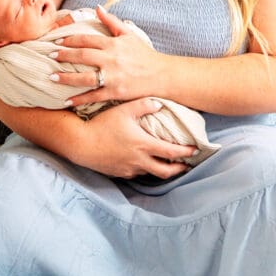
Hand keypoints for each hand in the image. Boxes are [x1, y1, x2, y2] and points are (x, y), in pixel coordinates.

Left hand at [48, 5, 158, 108]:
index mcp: (113, 44)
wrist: (162, 75)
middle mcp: (111, 59)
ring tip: (52, 78)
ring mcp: (113, 77)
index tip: (57, 41)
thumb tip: (97, 7)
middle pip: (82, 56)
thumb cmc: (144, 54)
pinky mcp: (115, 92)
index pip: (87, 39)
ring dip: (66, 78)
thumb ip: (111, 22)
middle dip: (64, 56)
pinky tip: (67, 101)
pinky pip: (94, 96)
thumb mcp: (129, 35)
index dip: (70, 40)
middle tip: (50, 56)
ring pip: (84, 77)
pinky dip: (80, 99)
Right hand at [75, 99, 193, 178]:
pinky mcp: (119, 173)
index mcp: (144, 145)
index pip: (172, 153)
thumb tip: (160, 102)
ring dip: (162, 170)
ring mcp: (129, 169)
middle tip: (188, 164)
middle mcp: (139, 161)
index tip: (196, 150)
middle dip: (179, 169)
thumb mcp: (124, 110)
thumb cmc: (102, 124)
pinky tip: (144, 163)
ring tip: (169, 164)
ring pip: (151, 173)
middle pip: (166, 171)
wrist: (80, 143)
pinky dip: (145, 169)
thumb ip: (144, 105)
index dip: (186, 153)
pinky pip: (137, 173)